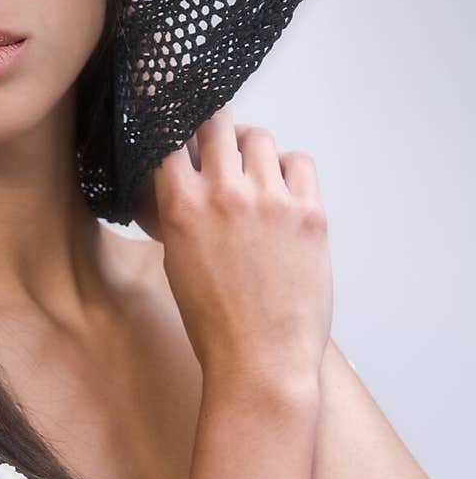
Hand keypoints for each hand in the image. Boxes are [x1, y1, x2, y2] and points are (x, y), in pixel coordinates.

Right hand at [132, 102, 332, 381]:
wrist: (260, 360)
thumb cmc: (213, 319)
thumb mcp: (175, 260)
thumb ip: (171, 212)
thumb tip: (170, 176)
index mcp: (181, 206)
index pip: (169, 135)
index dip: (171, 122)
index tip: (174, 119)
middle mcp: (224, 193)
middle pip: (217, 121)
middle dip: (214, 130)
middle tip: (218, 147)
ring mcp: (271, 200)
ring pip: (260, 137)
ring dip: (252, 149)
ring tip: (253, 176)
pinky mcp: (309, 213)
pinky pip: (300, 162)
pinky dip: (289, 170)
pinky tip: (283, 193)